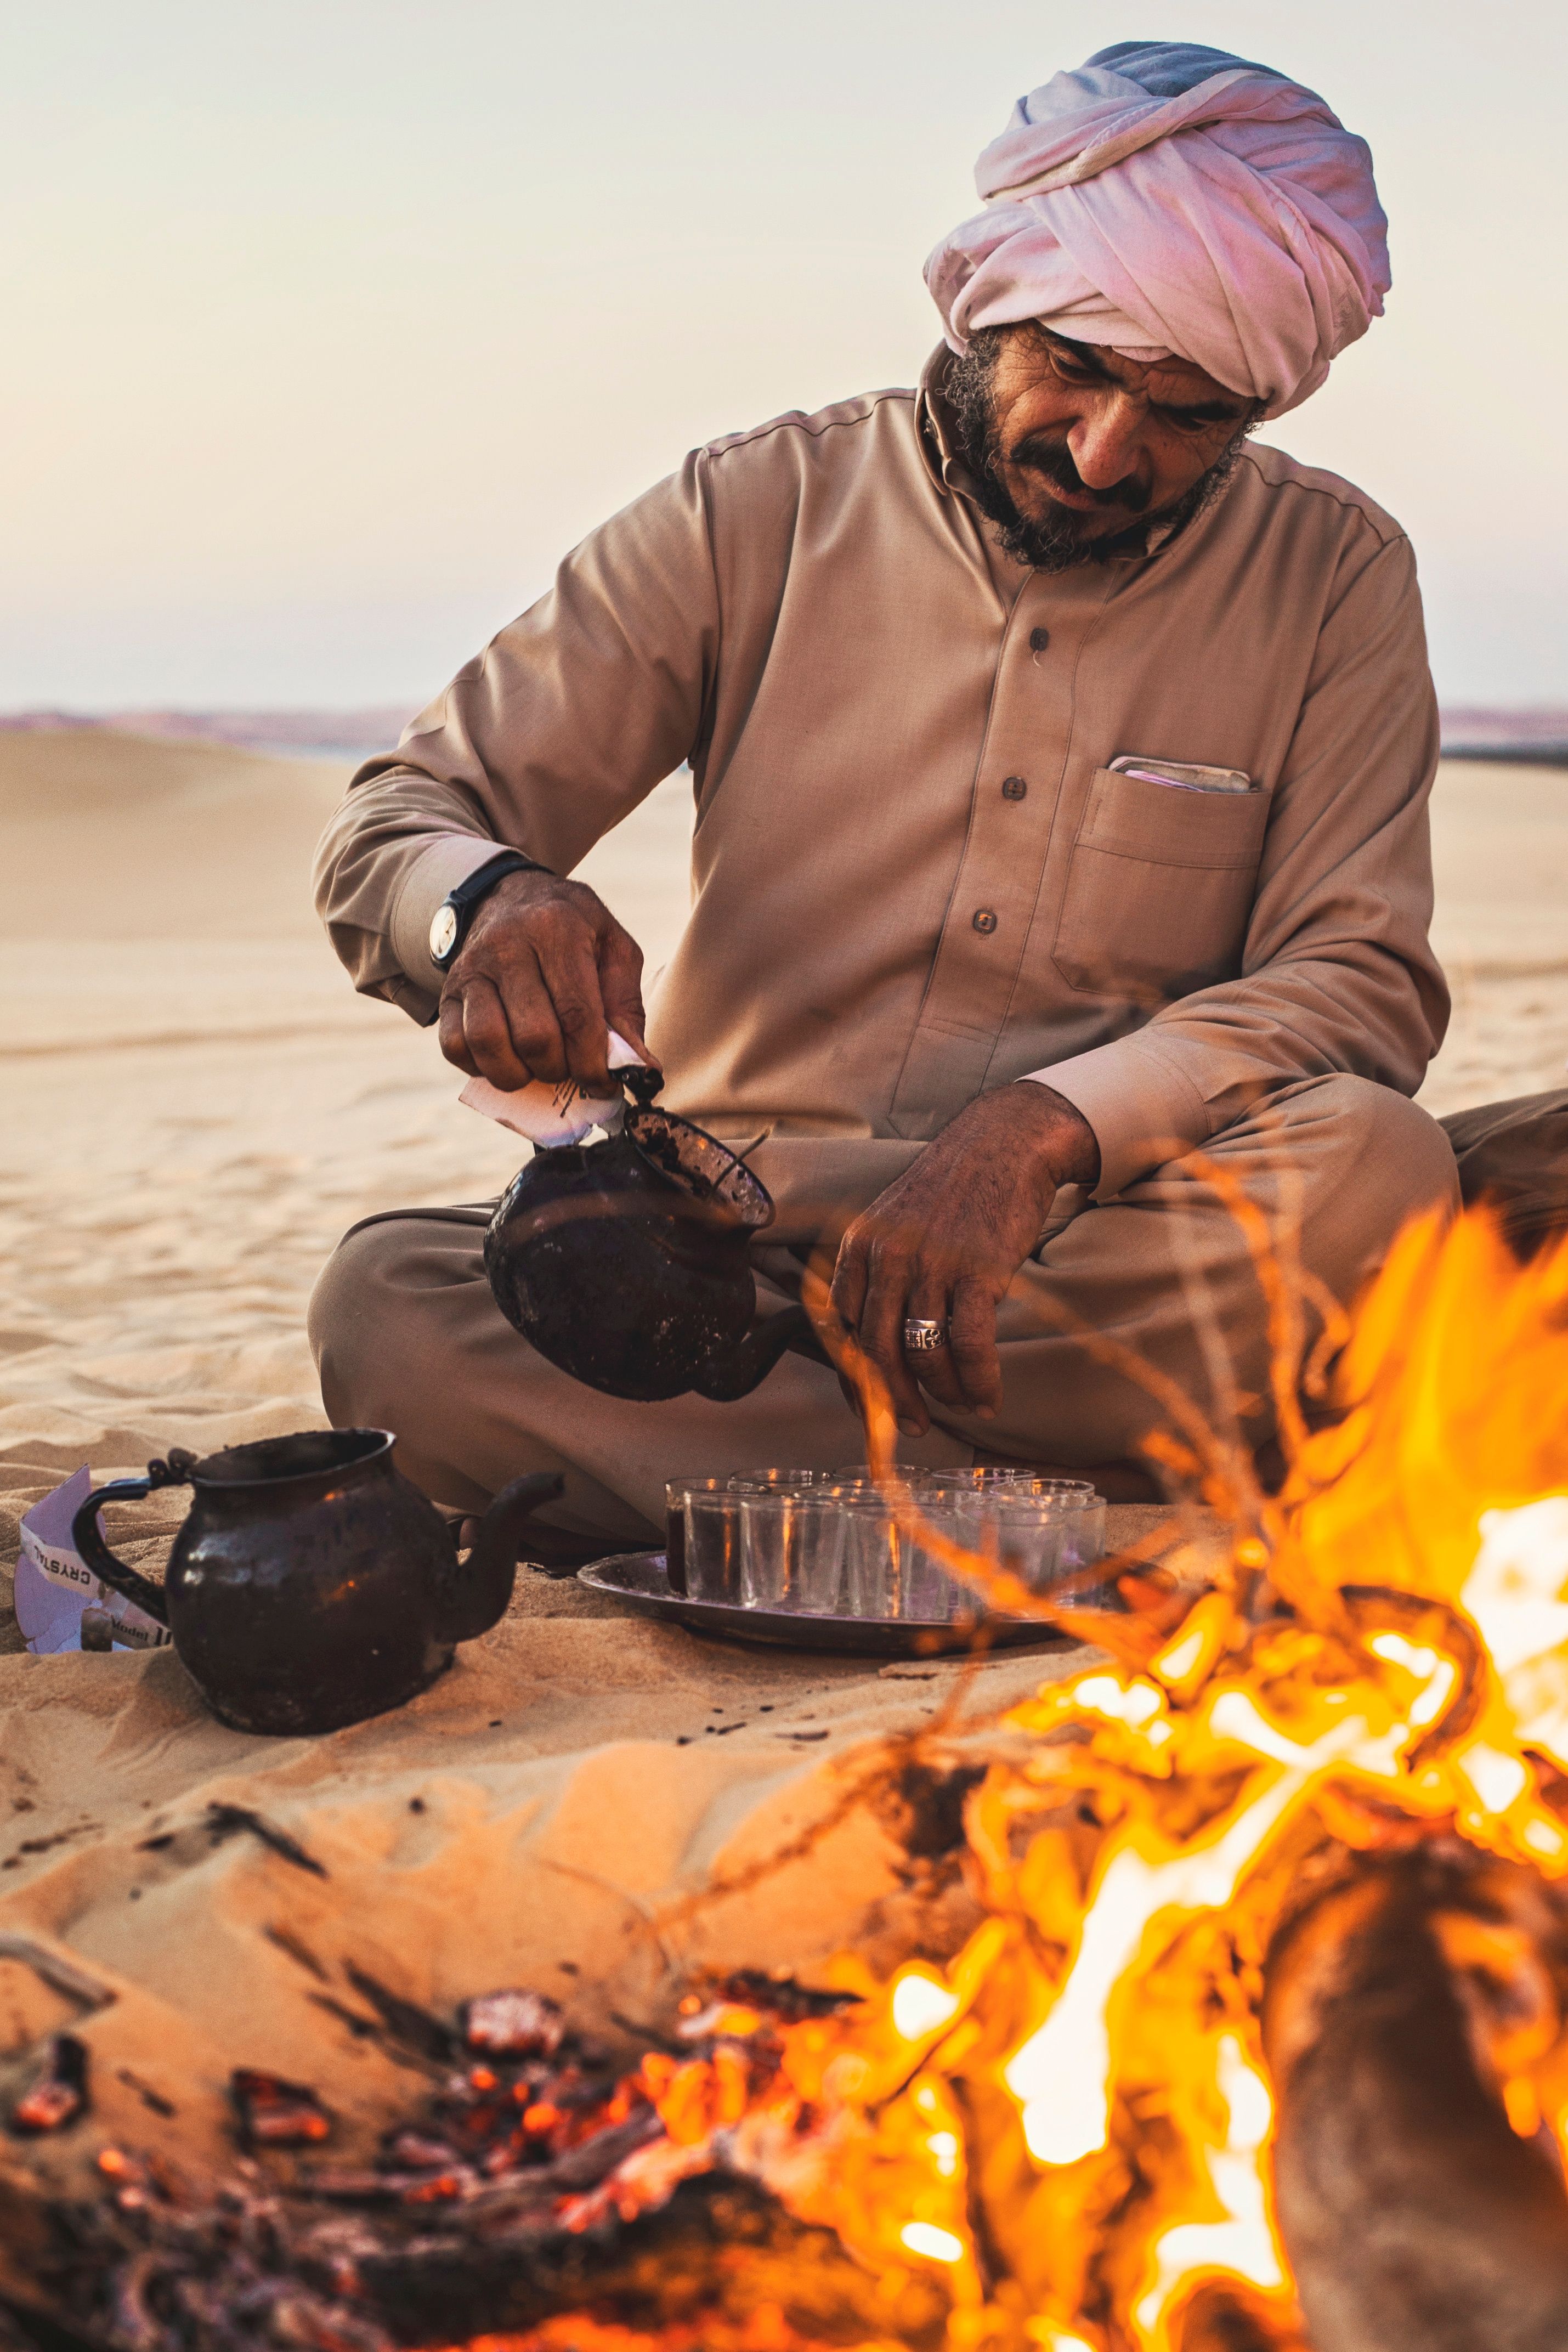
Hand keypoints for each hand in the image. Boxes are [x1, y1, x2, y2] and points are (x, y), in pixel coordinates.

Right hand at [437, 869, 655, 1094]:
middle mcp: (507, 944)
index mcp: (557, 928)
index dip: (593, 1063)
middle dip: (560, 1069)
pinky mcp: (448, 990)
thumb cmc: (574, 931)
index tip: (605, 1085)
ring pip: (488, 1044)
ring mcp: (471, 968)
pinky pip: (455, 1046)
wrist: (511, 897)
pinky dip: (482, 1068)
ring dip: (519, 1074)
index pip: (576, 1014)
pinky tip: (508, 1059)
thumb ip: (627, 1008)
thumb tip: (640, 1069)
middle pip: (534, 1036)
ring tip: (539, 1068)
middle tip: (571, 1069)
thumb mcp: (614, 950)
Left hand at [829, 1085, 1098, 1435]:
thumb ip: (878, 1275)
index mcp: (859, 1246)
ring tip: (961, 1404)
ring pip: (923, 1354)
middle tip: (914, 1425)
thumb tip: (874, 1345)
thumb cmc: (952, 1191)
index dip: (854, 1379)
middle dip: (895, 1400)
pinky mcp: (977, 1272)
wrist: (1004, 1144)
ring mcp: (931, 1264)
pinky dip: (979, 1382)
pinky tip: (988, 1397)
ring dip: (943, 1392)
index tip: (871, 1409)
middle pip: (877, 1351)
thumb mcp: (895, 1223)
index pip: (842, 1330)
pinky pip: (970, 1346)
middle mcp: (887, 1256)